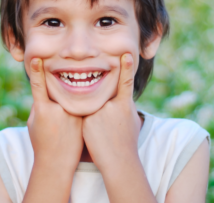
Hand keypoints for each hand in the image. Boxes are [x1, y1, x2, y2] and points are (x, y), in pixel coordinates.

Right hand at [27, 58, 82, 171]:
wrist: (57, 163)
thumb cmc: (41, 142)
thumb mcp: (33, 123)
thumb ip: (38, 105)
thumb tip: (42, 90)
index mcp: (42, 109)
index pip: (38, 85)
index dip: (36, 70)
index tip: (36, 58)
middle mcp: (58, 108)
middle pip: (57, 89)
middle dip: (55, 93)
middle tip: (56, 111)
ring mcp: (72, 113)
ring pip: (69, 97)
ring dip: (66, 103)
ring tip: (63, 124)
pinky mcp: (83, 117)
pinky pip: (79, 104)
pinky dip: (76, 107)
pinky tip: (72, 123)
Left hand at [82, 53, 140, 172]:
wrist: (119, 161)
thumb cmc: (127, 141)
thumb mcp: (131, 120)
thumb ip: (125, 104)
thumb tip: (124, 95)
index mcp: (125, 104)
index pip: (126, 82)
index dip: (127, 67)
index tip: (126, 54)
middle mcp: (112, 105)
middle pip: (103, 97)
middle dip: (104, 109)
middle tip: (109, 126)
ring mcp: (99, 112)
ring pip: (92, 106)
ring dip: (95, 117)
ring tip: (103, 133)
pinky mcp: (87, 119)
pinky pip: (84, 114)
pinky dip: (87, 122)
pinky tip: (95, 135)